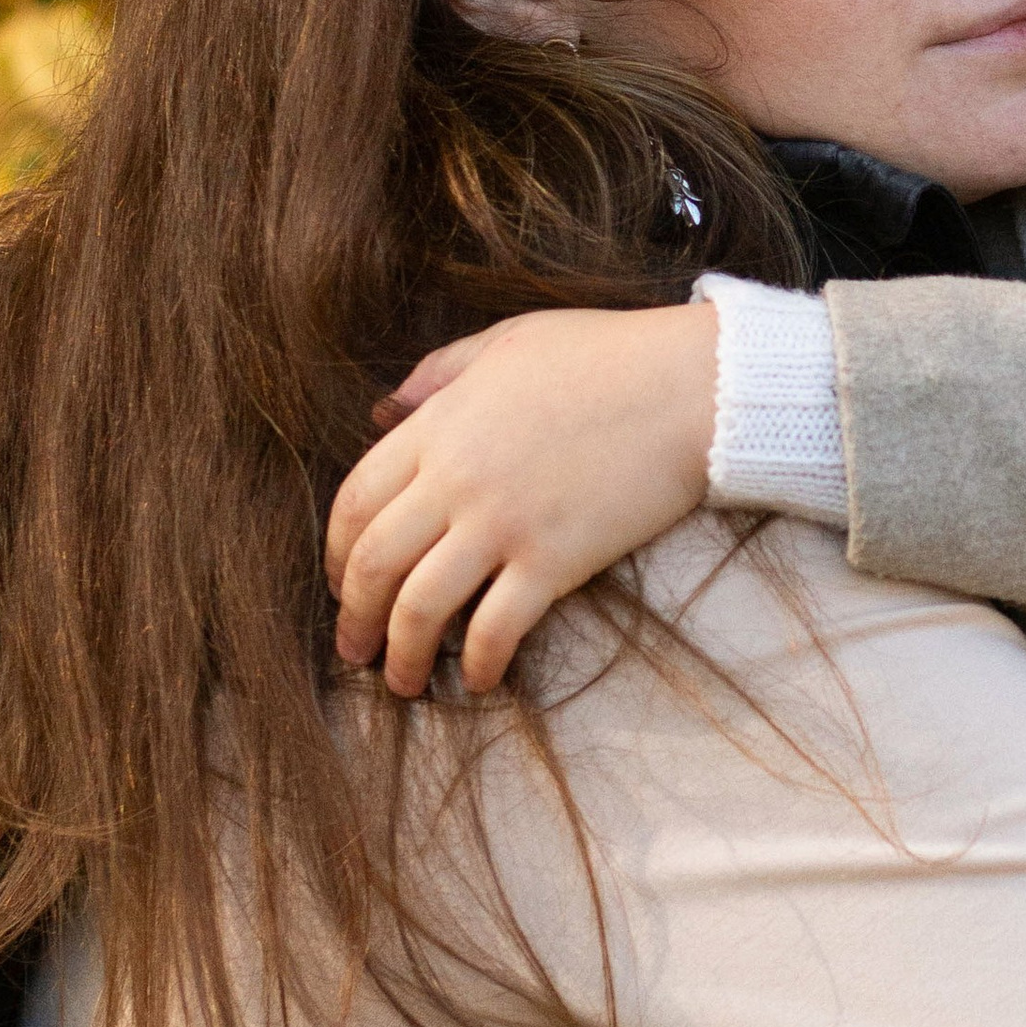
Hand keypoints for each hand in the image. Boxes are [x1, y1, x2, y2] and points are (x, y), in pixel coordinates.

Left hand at [325, 302, 718, 697]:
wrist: (690, 386)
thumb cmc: (607, 356)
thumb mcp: (508, 342)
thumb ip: (437, 372)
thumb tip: (381, 409)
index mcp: (438, 426)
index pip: (354, 500)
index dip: (335, 551)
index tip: (339, 582)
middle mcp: (456, 480)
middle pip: (373, 563)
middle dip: (353, 617)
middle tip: (354, 648)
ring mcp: (502, 524)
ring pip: (419, 607)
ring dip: (401, 655)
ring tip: (402, 683)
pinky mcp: (553, 561)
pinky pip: (496, 628)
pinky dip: (479, 662)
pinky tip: (480, 679)